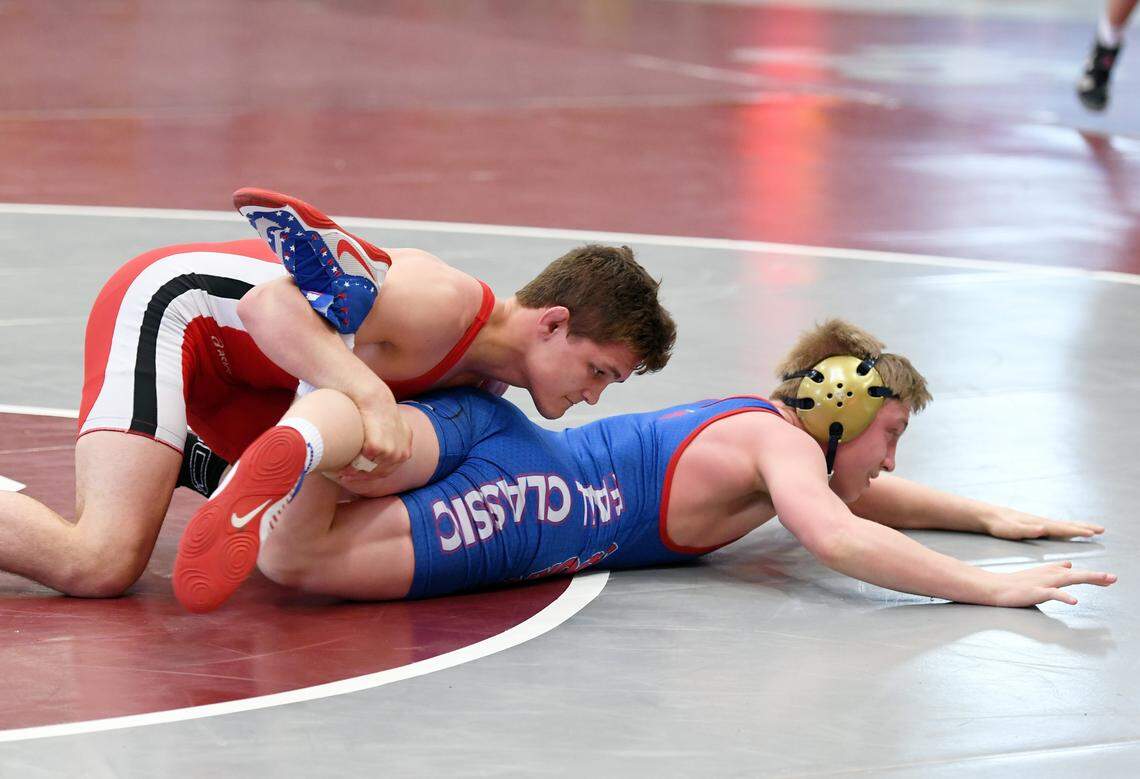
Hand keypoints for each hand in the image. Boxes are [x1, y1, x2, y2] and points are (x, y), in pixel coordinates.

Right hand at [348, 396, 412, 476]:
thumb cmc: (377, 407)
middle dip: (361, 475)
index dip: (371, 473)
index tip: (356, 474)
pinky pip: (362, 463)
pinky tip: (341, 466)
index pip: (389, 468)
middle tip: (344, 476)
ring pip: (370, 470)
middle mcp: (402, 452)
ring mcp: (392, 451)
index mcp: (406, 446)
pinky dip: (350, 466)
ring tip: (341, 472)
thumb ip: (388, 436)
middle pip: (380, 472)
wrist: (374, 396)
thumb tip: (377, 449)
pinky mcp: (378, 448)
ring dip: (354, 473)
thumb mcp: (390, 424)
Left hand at [982, 507, 1103, 539]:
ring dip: (1078, 527)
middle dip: (1084, 527)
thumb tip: (1043, 528)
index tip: (1092, 533)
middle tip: (1101, 529)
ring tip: (1091, 529)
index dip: (1077, 531)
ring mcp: (1039, 522)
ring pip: (1063, 525)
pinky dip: (1066, 528)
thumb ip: (1027, 530)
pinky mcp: (1035, 524)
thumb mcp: (1012, 530)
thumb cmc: (1000, 525)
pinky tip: (1068, 530)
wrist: (989, 516)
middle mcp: (1042, 522)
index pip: (1062, 529)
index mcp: (1039, 525)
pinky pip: (1056, 527)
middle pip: (1067, 525)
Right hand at [984, 562, 1115, 606]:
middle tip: (1114, 578)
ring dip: (1087, 578)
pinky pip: (1052, 594)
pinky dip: (1063, 596)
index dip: (1093, 576)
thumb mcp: (1038, 574)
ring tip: (1104, 580)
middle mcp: (1050, 575)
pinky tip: (1074, 601)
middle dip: (1096, 576)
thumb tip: (1070, 565)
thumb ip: (1055, 570)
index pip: (1075, 572)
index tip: (1109, 579)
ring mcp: (1043, 583)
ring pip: (1069, 579)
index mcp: (1051, 571)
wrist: (994, 586)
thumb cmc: (1015, 583)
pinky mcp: (1035, 592)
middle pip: (1077, 574)